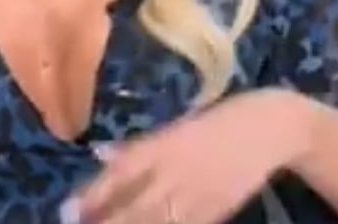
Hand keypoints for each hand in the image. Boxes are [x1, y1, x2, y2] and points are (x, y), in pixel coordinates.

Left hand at [67, 89, 306, 223]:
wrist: (269, 128)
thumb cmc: (217, 122)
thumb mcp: (175, 127)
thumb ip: (139, 146)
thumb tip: (101, 154)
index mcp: (163, 144)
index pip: (121, 172)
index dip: (93, 193)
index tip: (67, 209)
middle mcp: (176, 171)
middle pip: (134, 205)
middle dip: (105, 222)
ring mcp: (196, 195)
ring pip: (155, 222)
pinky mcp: (215, 212)